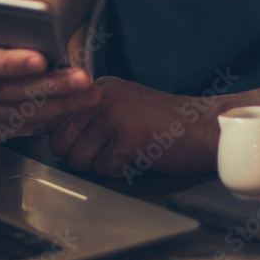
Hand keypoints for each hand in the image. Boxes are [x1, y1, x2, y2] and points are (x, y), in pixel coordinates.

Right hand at [0, 18, 101, 142]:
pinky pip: (13, 128)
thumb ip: (11, 19)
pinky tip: (65, 104)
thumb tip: (39, 23)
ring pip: (14, 113)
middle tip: (82, 79)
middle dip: (49, 85)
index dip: (10, 63)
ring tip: (86, 92)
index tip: (42, 59)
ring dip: (56, 104)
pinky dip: (42, 118)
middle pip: (3, 91)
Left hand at [47, 77, 219, 178]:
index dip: (66, 140)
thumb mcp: (124, 103)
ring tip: (123, 154)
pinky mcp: (128, 137)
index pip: (54, 119)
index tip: (87, 144)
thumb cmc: (166, 122)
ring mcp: (115, 114)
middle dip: (79, 157)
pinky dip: (119, 172)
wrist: (204, 126)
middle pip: (60, 142)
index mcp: (98, 87)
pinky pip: (103, 170)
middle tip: (106, 155)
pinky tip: (137, 158)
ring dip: (99, 166)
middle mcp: (102, 96)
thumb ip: (92, 113)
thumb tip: (56, 137)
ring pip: (79, 159)